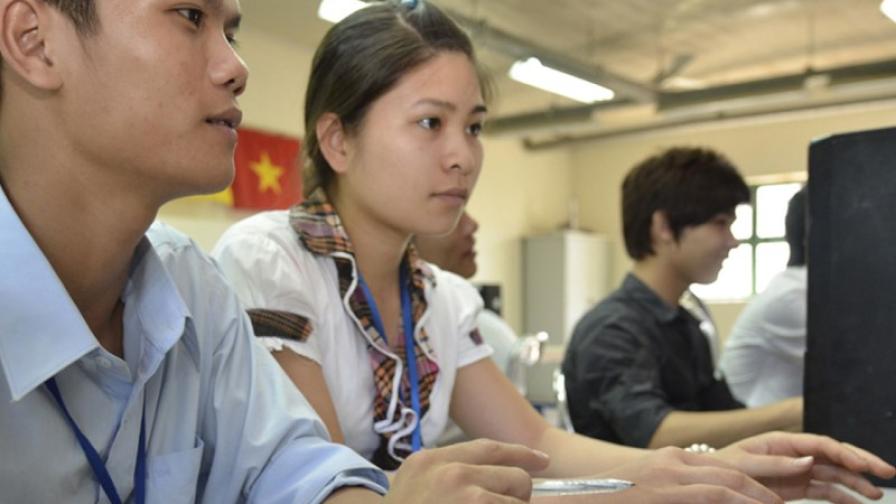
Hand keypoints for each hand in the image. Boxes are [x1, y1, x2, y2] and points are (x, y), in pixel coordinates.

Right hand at [383, 439, 549, 503]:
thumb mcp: (414, 485)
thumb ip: (446, 473)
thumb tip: (492, 477)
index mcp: (431, 461)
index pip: (489, 449)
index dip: (520, 454)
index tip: (540, 460)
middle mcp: (452, 474)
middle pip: (515, 477)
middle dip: (518, 498)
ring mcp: (468, 499)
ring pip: (519, 503)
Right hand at [548, 447, 785, 502]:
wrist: (577, 498)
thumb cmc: (611, 498)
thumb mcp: (649, 489)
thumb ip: (675, 492)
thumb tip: (699, 498)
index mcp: (670, 461)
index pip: (721, 468)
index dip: (752, 481)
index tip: (772, 495)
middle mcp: (672, 463)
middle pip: (731, 472)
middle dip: (763, 487)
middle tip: (784, 502)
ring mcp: (668, 476)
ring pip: (726, 483)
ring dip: (756, 498)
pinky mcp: (663, 491)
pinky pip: (711, 497)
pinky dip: (737, 503)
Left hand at [716, 431, 895, 502]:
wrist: (711, 481)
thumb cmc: (723, 468)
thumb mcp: (744, 464)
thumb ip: (775, 462)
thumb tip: (809, 459)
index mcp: (782, 442)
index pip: (821, 444)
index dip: (844, 453)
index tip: (864, 465)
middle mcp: (795, 453)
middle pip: (835, 455)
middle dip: (862, 462)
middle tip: (887, 472)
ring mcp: (799, 470)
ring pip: (836, 474)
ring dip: (857, 483)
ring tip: (877, 494)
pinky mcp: (798, 487)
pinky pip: (826, 491)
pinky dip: (843, 497)